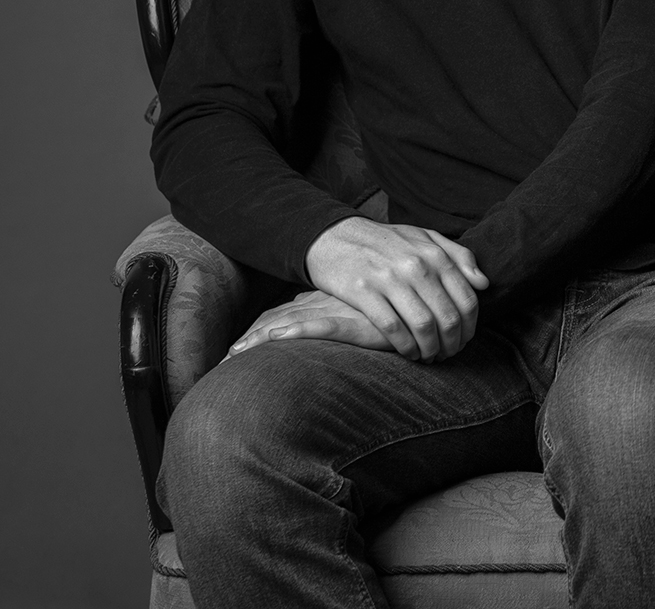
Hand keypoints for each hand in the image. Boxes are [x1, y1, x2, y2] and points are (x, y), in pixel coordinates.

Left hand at [228, 290, 391, 356]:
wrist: (430, 295)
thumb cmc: (407, 301)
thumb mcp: (379, 309)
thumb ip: (361, 312)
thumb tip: (352, 324)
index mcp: (330, 301)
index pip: (288, 313)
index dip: (262, 329)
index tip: (235, 350)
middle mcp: (327, 305)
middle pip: (278, 321)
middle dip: (251, 340)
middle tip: (223, 360)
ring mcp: (337, 312)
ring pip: (288, 325)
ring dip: (258, 341)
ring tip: (231, 358)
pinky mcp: (351, 322)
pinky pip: (315, 329)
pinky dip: (290, 334)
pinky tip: (268, 340)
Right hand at [304, 217, 488, 361]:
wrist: (336, 236)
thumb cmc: (386, 241)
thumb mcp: (425, 238)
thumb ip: (459, 257)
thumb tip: (484, 284)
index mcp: (435, 255)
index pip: (467, 299)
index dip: (470, 327)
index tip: (465, 341)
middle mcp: (416, 266)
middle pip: (448, 317)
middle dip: (452, 343)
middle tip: (448, 355)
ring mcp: (389, 279)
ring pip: (423, 326)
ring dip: (430, 349)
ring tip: (429, 357)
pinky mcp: (363, 292)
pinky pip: (392, 328)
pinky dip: (405, 347)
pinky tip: (408, 353)